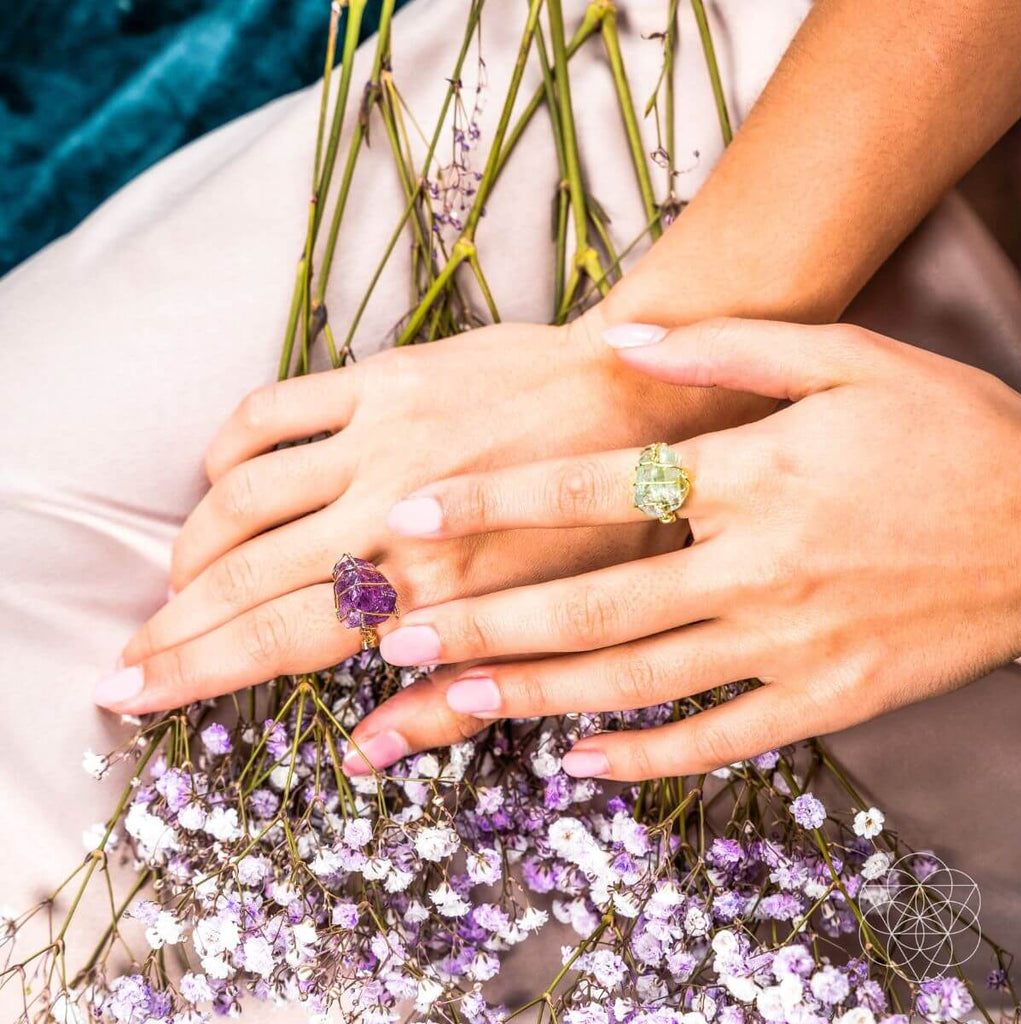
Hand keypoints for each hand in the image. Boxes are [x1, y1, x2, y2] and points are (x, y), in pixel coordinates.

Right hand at [97, 309, 767, 712]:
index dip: (195, 672)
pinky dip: (228, 448)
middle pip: (244, 579)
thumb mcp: (552, 635)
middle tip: (126, 656)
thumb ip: (455, 699)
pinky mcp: (387, 379)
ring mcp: (384, 441)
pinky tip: (219, 477)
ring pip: (241, 497)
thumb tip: (363, 756)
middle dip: (173, 626)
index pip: (283, 641)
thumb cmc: (610, 529)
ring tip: (175, 580)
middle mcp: (394, 516)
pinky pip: (274, 411)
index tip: (130, 692)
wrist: (641, 402)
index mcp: (436, 590)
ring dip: (192, 545)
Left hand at [343, 318, 1020, 778]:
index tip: (412, 514)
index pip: (593, 486)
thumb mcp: (848, 360)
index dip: (495, 502)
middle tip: (392, 635)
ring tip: (449, 701)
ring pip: (635, 680)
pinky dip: (641, 756)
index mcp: (752, 475)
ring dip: (533, 694)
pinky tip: (574, 762)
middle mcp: (755, 566)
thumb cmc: (948, 432)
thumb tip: (622, 336)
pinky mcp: (824, 701)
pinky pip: (716, 741)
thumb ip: (728, 346)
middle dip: (484, 621)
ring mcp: (787, 645)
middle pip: (590, 602)